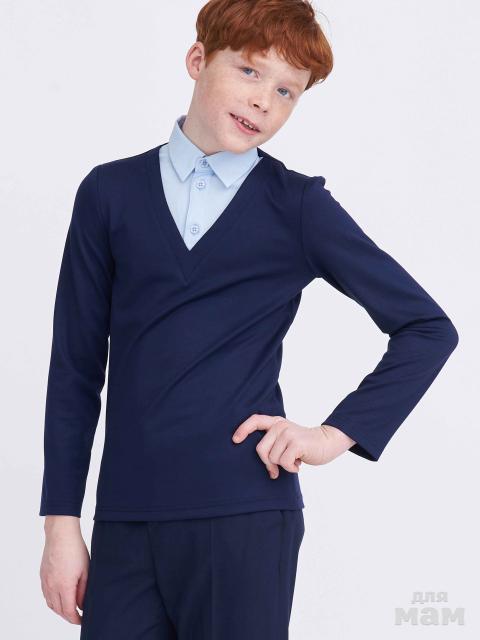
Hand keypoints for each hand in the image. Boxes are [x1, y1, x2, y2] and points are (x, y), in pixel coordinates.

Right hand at [40, 516, 89, 624]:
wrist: (61, 534)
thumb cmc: (75, 549)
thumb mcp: (86, 570)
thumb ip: (83, 590)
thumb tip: (82, 605)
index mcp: (64, 586)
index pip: (68, 611)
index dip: (76, 619)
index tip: (82, 621)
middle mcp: (52, 586)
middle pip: (59, 610)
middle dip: (68, 616)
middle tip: (78, 617)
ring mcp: (45, 581)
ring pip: (51, 604)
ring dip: (60, 610)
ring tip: (70, 609)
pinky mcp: (42, 576)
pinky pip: (46, 594)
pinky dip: (53, 601)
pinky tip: (60, 597)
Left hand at [232, 414, 355, 477]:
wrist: (327, 442)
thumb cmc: (304, 445)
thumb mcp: (286, 438)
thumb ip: (273, 442)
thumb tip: (262, 461)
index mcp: (276, 422)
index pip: (255, 420)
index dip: (243, 429)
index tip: (235, 440)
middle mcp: (280, 425)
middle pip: (261, 449)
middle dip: (268, 463)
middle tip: (277, 468)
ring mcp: (288, 432)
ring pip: (273, 458)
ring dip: (283, 465)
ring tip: (294, 460)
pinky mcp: (296, 443)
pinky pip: (284, 462)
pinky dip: (291, 469)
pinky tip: (298, 464)